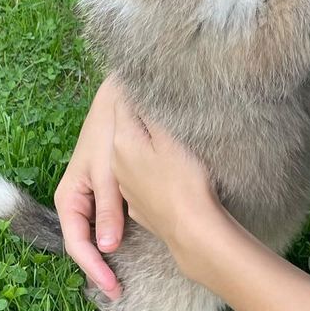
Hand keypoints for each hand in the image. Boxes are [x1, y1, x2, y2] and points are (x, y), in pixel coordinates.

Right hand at [54, 77, 124, 298]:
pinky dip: (115, 236)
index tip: (114, 288)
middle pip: (84, 244)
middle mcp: (76, 201)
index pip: (78, 244)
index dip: (95, 269)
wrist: (117, 104)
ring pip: (95, 234)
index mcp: (69, 198)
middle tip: (120, 291)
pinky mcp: (104, 191)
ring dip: (106, 256)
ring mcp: (89, 197)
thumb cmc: (108, 134)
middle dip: (99, 268)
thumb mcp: (108, 173)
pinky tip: (130, 249)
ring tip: (124, 278)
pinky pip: (105, 221)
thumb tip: (108, 246)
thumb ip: (109, 208)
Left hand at [110, 90, 226, 279]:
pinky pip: (142, 179)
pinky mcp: (140, 206)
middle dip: (140, 119)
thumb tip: (142, 90)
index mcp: (123, 143)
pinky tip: (169, 173)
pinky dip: (151, 171)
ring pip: (133, 157)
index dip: (135, 91)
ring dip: (146, 147)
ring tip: (168, 140)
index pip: (124, 106)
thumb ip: (154, 114)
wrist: (192, 230)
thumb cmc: (185, 180)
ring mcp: (127, 188)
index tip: (146, 80)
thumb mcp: (172, 139)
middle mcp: (117, 165)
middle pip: (126, 132)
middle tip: (160, 105)